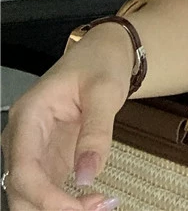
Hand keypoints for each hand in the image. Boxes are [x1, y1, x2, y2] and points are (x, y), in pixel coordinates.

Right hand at [0, 37, 129, 209]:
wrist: (104, 54)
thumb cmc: (100, 63)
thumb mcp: (105, 90)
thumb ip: (96, 132)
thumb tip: (87, 175)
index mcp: (28, 116)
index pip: (23, 169)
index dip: (45, 197)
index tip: (77, 208)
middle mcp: (23, 138)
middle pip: (20, 191)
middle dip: (53, 209)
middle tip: (97, 208)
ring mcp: (33, 152)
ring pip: (31, 199)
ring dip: (60, 210)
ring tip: (100, 205)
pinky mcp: (48, 161)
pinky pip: (48, 194)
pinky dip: (67, 205)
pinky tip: (95, 203)